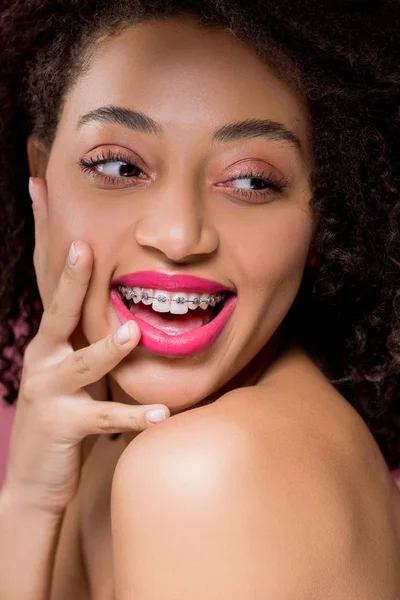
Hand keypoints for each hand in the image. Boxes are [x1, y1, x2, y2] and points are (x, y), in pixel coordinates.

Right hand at [2, 178, 169, 514]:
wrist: (37, 480)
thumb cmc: (66, 412)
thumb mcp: (76, 365)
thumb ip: (94, 334)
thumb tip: (126, 304)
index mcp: (52, 338)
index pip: (49, 279)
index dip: (45, 234)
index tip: (42, 190)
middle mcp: (44, 357)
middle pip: (58, 310)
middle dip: (69, 278)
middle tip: (83, 246)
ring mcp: (50, 392)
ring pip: (84, 364)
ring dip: (108, 349)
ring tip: (133, 332)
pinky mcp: (64, 426)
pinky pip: (104, 419)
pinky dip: (133, 417)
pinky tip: (161, 414)